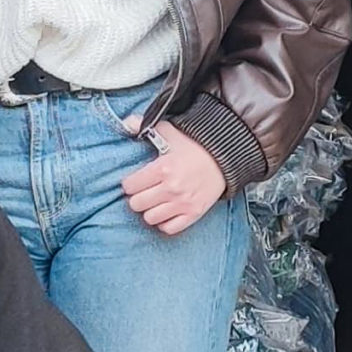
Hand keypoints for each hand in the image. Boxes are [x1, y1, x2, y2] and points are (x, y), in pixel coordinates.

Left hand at [118, 122, 227, 236]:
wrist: (225, 157)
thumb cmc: (195, 145)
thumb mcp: (169, 130)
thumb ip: (144, 125)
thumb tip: (126, 123)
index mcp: (162, 168)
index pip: (129, 186)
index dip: (130, 183)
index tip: (136, 181)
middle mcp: (171, 188)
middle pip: (136, 204)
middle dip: (138, 197)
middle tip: (145, 191)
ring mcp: (183, 203)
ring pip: (149, 218)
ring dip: (150, 210)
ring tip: (155, 201)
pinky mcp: (194, 213)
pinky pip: (169, 228)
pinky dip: (165, 222)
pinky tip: (167, 211)